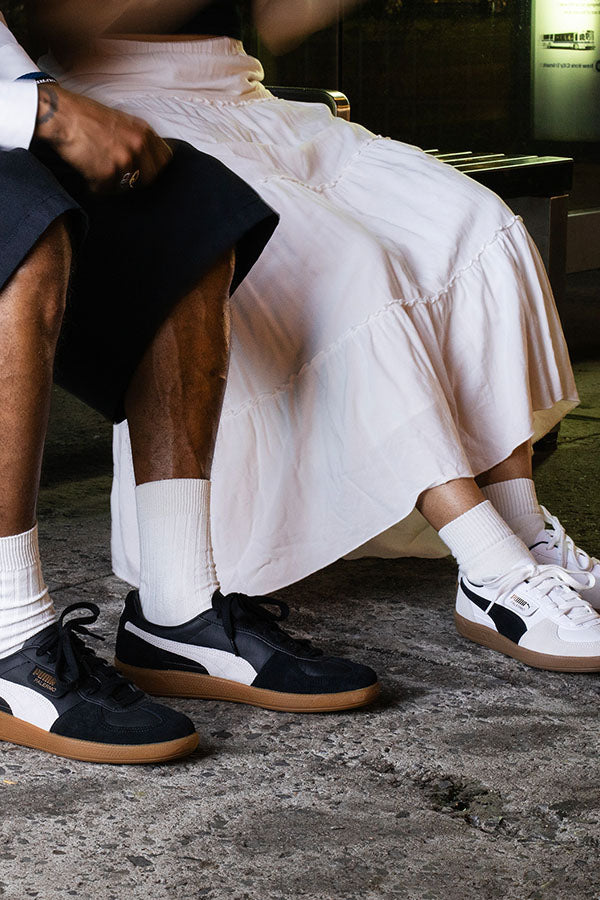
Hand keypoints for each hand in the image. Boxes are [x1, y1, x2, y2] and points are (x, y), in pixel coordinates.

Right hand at [34, 83, 172, 192]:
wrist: (61, 114)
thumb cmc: (86, 115)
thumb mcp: (122, 119)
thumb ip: (137, 136)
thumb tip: (146, 154)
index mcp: (143, 131)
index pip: (164, 160)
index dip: (154, 167)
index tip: (143, 170)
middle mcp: (138, 145)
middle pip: (149, 177)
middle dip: (135, 180)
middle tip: (118, 176)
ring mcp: (124, 160)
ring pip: (126, 186)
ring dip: (112, 183)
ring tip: (98, 172)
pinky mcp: (107, 172)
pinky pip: (105, 190)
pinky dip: (94, 186)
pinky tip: (87, 175)